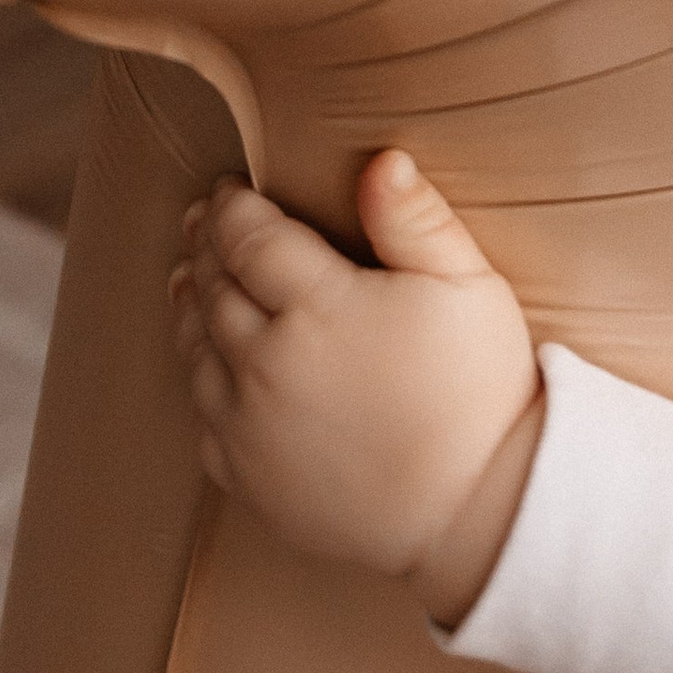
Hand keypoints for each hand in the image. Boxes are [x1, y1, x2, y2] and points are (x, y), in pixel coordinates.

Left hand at [169, 157, 542, 623]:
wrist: (478, 513)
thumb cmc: (483, 394)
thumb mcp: (469, 289)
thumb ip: (416, 220)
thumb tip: (381, 159)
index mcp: (317, 307)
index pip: (247, 237)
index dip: (230, 206)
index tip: (228, 188)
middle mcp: (266, 362)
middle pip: (212, 286)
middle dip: (204, 246)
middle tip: (203, 222)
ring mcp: (249, 425)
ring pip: (194, 348)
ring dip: (189, 305)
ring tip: (191, 278)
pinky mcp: (247, 478)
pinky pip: (201, 416)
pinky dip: (197, 376)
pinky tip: (208, 362)